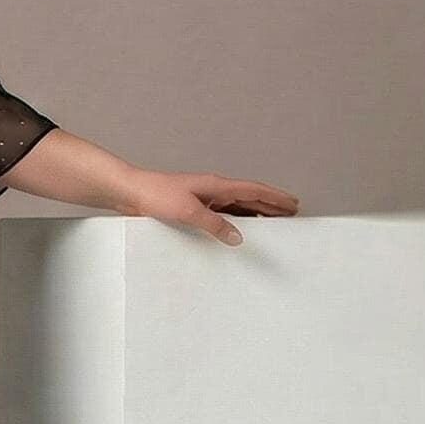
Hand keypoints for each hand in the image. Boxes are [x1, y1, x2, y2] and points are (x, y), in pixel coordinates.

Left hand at [115, 167, 299, 246]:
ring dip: (256, 213)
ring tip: (273, 223)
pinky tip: (239, 229)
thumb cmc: (156, 195)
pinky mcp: (192, 207)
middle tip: (292, 213)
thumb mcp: (188, 212)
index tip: (294, 203)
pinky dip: (236, 220)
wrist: (131, 192)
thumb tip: (238, 237)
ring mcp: (204, 198)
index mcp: (217, 185)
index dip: (276, 197)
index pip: (254, 190)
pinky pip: (222, 214)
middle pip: (250, 197)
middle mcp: (213, 190)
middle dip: (272, 205)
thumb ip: (214, 225)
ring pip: (238, 206)